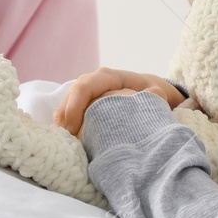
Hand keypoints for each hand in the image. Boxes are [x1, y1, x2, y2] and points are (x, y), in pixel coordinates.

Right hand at [52, 67, 184, 136]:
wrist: (148, 89)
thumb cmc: (151, 93)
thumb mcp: (155, 93)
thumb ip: (154, 95)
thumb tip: (154, 93)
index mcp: (110, 77)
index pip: (85, 86)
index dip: (75, 107)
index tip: (74, 130)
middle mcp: (95, 79)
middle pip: (72, 93)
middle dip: (65, 115)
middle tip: (67, 139)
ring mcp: (88, 88)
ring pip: (68, 99)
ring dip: (62, 119)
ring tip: (64, 140)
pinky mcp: (85, 98)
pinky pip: (69, 106)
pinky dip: (65, 120)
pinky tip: (66, 136)